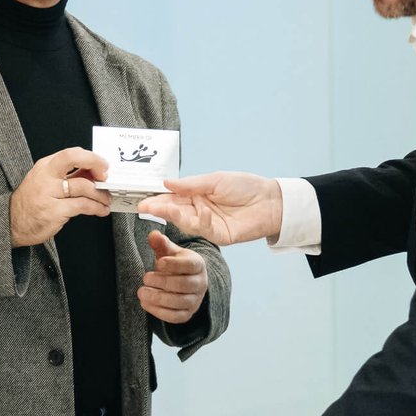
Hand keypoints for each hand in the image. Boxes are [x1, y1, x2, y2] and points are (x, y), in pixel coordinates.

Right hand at [10, 147, 110, 247]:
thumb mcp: (47, 182)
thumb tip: (94, 173)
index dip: (91, 157)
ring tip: (106, 200)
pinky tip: (100, 210)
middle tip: (106, 176)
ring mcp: (48, 193)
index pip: (70, 153)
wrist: (11, 222)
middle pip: (73, 158)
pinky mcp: (53, 211)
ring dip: (101, 194)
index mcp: (45, 166)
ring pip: (83, 186)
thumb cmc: (31, 203)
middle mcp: (46, 176)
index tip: (103, 166)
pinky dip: (96, 208)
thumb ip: (69, 176)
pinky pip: (82, 206)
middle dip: (95, 164)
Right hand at [137, 171, 282, 244]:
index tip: (144, 198)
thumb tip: (166, 183)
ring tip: (162, 208)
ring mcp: (208, 224)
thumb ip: (191, 184)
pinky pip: (205, 229)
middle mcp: (199, 210)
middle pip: (175, 211)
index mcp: (197, 196)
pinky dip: (202, 220)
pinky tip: (202, 211)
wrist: (271, 200)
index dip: (158, 198)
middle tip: (144, 206)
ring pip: (185, 222)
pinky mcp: (219, 236)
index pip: (173, 198)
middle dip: (159, 209)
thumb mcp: (215, 180)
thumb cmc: (245, 186)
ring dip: (174, 215)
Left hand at [138, 230, 206, 324]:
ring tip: (142, 293)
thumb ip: (160, 243)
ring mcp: (195, 300)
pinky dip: (159, 312)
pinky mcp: (188, 314)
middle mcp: (200, 283)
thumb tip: (153, 235)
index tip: (158, 263)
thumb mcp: (169, 251)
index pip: (190, 265)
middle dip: (162, 282)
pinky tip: (145, 304)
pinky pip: (175, 317)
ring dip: (158, 298)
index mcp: (197, 264)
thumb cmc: (174, 264)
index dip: (173, 265)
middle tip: (145, 278)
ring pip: (180, 302)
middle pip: (184, 285)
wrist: (184, 280)